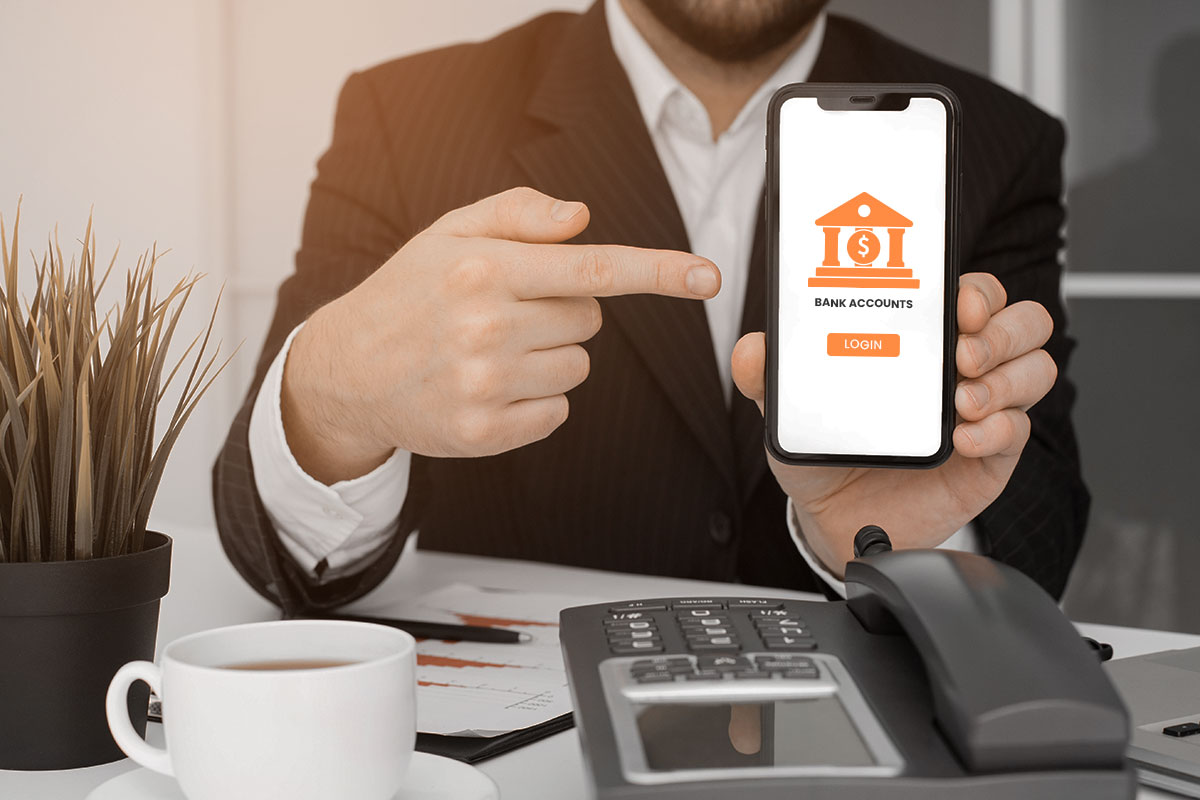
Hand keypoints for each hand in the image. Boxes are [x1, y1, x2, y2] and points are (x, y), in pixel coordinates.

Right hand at [282, 187, 720, 483]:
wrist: (347, 371)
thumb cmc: (408, 293)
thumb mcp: (449, 233)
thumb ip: (518, 216)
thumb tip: (583, 217)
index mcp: (485, 268)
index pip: (594, 268)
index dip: (659, 272)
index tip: (709, 277)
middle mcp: (487, 325)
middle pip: (590, 319)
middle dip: (561, 311)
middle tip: (506, 312)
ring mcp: (486, 384)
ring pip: (578, 367)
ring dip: (550, 357)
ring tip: (493, 351)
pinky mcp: (486, 432)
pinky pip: (558, 411)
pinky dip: (537, 400)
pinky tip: (490, 387)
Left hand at [731, 273, 1055, 577]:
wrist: (834, 516)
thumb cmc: (827, 448)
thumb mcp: (790, 409)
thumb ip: (768, 378)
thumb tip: (752, 350)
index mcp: (924, 339)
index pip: (974, 294)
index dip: (977, 290)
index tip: (957, 301)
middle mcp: (964, 367)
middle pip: (1023, 323)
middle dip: (1001, 331)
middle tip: (961, 354)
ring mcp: (984, 410)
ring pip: (1037, 370)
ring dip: (1007, 379)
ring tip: (962, 401)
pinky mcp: (992, 457)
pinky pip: (1018, 432)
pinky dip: (998, 429)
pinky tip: (962, 439)